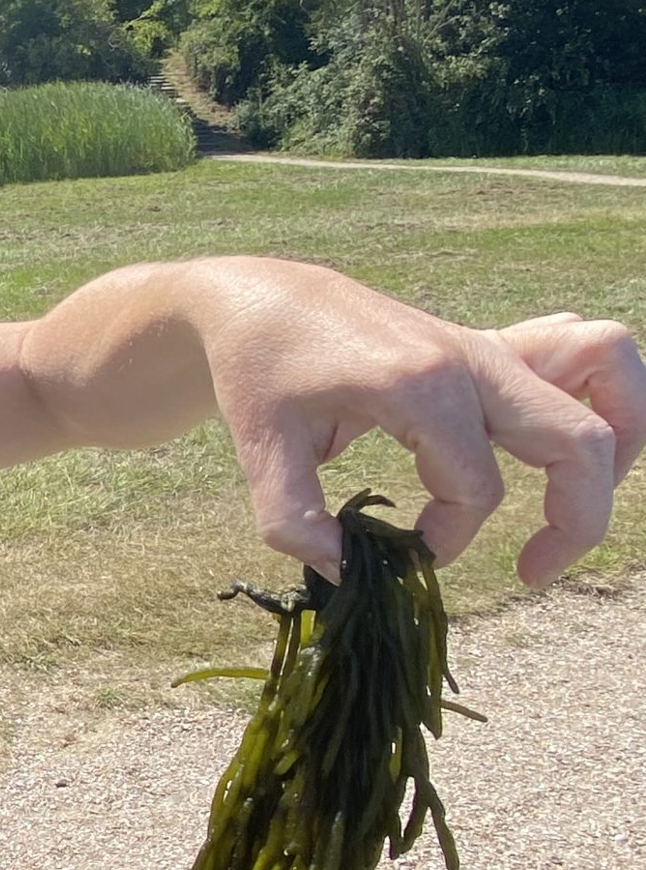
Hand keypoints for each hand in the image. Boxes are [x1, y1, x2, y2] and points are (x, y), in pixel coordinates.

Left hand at [198, 264, 645, 585]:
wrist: (263, 298)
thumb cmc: (259, 370)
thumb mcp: (259, 447)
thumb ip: (292, 518)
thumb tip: (343, 571)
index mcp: (418, 386)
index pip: (478, 489)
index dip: (451, 538)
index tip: (408, 551)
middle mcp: (470, 360)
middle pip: (580, 439)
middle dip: (578, 518)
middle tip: (536, 567)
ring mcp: (488, 346)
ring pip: (609, 369)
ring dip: (620, 439)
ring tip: (577, 500)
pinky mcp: (490, 345)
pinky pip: (585, 350)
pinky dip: (604, 393)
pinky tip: (566, 445)